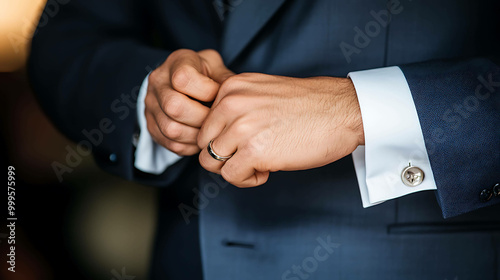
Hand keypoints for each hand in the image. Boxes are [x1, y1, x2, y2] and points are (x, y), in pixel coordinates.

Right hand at [145, 49, 232, 155]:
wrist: (181, 83)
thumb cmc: (204, 75)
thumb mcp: (216, 68)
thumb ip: (225, 79)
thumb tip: (236, 96)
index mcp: (176, 63)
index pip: (183, 78)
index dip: (205, 91)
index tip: (217, 94)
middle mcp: (158, 82)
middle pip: (174, 106)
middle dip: (202, 117)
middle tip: (216, 119)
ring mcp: (151, 105)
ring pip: (172, 129)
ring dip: (197, 135)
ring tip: (210, 130)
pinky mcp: (152, 126)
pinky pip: (171, 143)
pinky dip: (190, 145)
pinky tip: (200, 137)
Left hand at [198, 73, 364, 186]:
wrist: (343, 111)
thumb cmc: (310, 105)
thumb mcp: (263, 92)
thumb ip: (236, 106)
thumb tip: (218, 133)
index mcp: (232, 88)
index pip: (204, 122)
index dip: (221, 138)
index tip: (242, 142)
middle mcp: (231, 103)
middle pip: (203, 143)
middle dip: (223, 155)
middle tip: (249, 156)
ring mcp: (242, 127)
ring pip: (211, 161)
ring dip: (234, 168)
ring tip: (259, 163)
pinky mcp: (254, 151)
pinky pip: (230, 176)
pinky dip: (247, 179)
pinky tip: (267, 171)